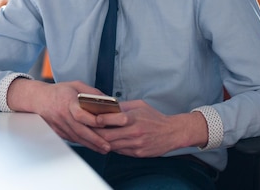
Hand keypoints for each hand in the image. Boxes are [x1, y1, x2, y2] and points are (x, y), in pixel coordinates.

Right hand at [6, 79, 113, 152]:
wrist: (39, 98)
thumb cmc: (59, 91)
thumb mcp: (76, 85)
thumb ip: (91, 92)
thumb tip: (108, 99)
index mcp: (67, 102)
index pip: (79, 114)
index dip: (91, 120)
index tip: (103, 123)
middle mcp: (63, 115)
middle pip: (80, 130)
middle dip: (94, 139)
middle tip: (107, 146)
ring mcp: (60, 125)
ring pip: (76, 137)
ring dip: (90, 145)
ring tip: (104, 149)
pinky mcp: (59, 131)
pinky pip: (72, 139)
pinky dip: (83, 143)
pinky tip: (92, 146)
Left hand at [90, 100, 208, 157]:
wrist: (172, 133)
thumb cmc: (154, 117)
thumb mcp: (140, 105)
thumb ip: (123, 106)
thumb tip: (106, 105)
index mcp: (134, 118)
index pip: (113, 119)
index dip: (99, 119)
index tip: (91, 117)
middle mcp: (134, 132)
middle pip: (108, 135)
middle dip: (96, 133)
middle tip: (87, 128)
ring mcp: (136, 144)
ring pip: (112, 145)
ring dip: (102, 141)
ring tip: (94, 136)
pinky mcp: (137, 153)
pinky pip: (120, 151)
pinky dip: (112, 147)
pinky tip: (108, 142)